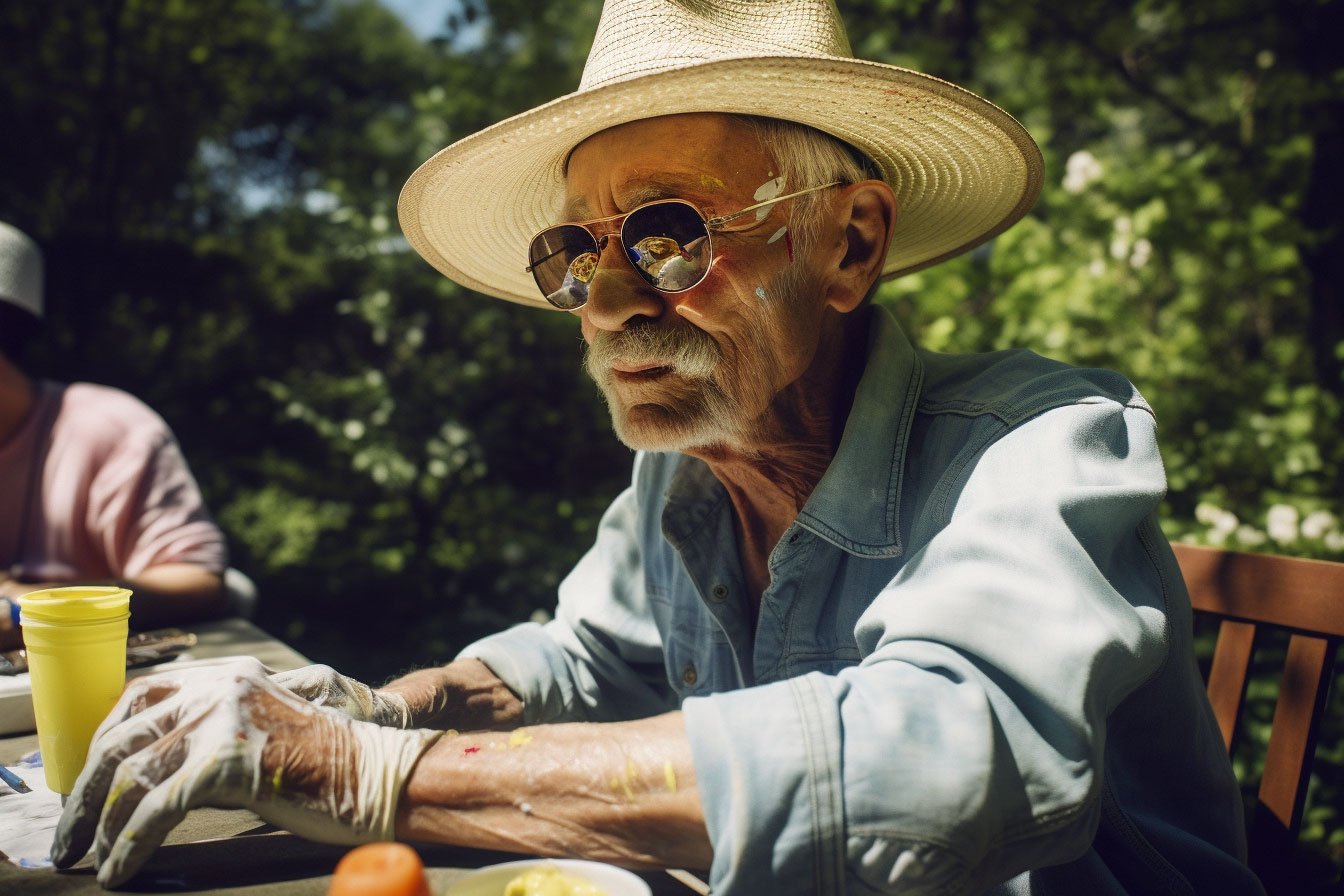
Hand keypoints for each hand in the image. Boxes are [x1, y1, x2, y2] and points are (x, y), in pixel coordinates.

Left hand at [52, 657, 440, 887]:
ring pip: (132, 774)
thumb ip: (211, 736)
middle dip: (86, 790)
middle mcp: (222, 687)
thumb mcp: (261, 732)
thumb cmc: (326, 766)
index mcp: (229, 676)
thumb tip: (144, 775)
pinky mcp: (228, 761)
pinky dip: (130, 845)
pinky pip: (156, 809)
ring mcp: (225, 720)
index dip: (102, 737)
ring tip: (89, 857)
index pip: (140, 694)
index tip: (82, 780)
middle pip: (124, 734)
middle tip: (70, 832)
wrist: (381, 774)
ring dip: (100, 824)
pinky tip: (121, 871)